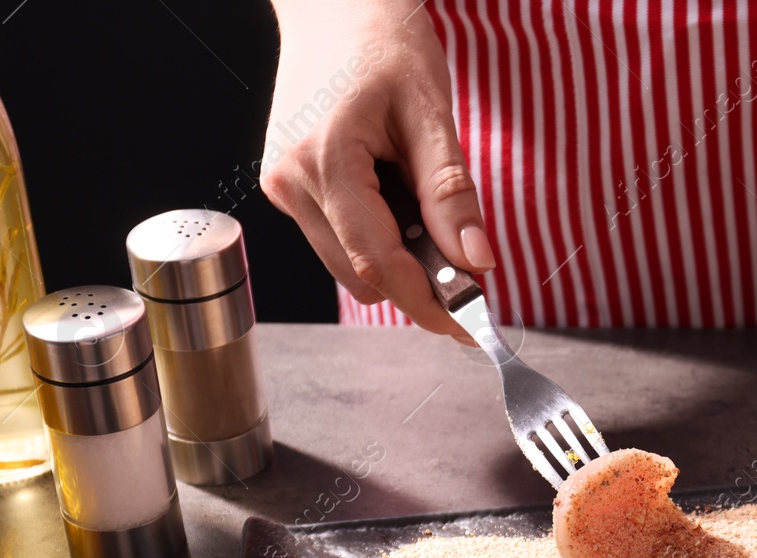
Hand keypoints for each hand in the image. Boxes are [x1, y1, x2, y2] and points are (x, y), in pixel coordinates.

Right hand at [261, 0, 491, 337]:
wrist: (334, 4)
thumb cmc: (384, 43)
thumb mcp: (433, 113)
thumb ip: (452, 195)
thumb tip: (477, 262)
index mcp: (325, 159)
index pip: (378, 263)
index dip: (428, 303)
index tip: (470, 326)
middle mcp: (290, 180)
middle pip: (361, 275)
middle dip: (418, 283)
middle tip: (468, 265)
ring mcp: (280, 186)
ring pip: (347, 265)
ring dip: (395, 258)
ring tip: (421, 203)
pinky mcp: (283, 186)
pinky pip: (335, 239)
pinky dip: (374, 236)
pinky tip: (391, 194)